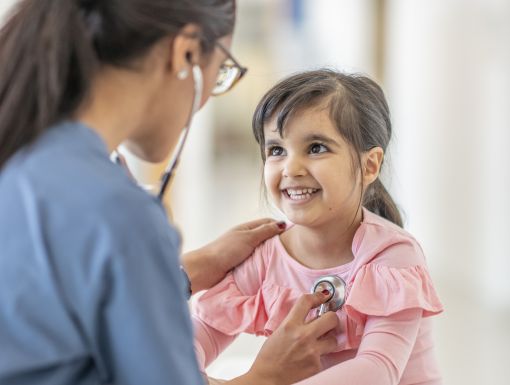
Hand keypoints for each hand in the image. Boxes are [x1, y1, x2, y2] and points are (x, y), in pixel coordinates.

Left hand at [181, 218, 285, 292]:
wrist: (207, 269)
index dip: (279, 225)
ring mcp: (242, 251)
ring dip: (270, 253)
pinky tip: (271, 268)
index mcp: (246, 228)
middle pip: (265, 236)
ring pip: (261, 250)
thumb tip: (282, 223)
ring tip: (284, 259)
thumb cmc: (226, 250)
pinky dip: (263, 263)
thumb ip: (265, 231)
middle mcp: (244, 238)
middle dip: (277, 240)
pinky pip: (255, 261)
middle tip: (292, 248)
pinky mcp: (240, 263)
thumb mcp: (248, 238)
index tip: (293, 232)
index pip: (267, 223)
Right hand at [224, 291, 338, 384]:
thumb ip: (295, 322)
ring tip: (321, 344)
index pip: (307, 301)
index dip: (318, 296)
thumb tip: (311, 316)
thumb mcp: (279, 332)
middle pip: (331, 318)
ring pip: (334, 339)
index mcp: (290, 325)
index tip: (323, 296)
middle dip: (332, 318)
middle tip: (329, 322)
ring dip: (329, 340)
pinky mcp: (316, 365)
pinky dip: (321, 356)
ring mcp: (312, 351)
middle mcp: (303, 336)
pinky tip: (311, 359)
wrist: (267, 379)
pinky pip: (327, 357)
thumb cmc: (269, 357)